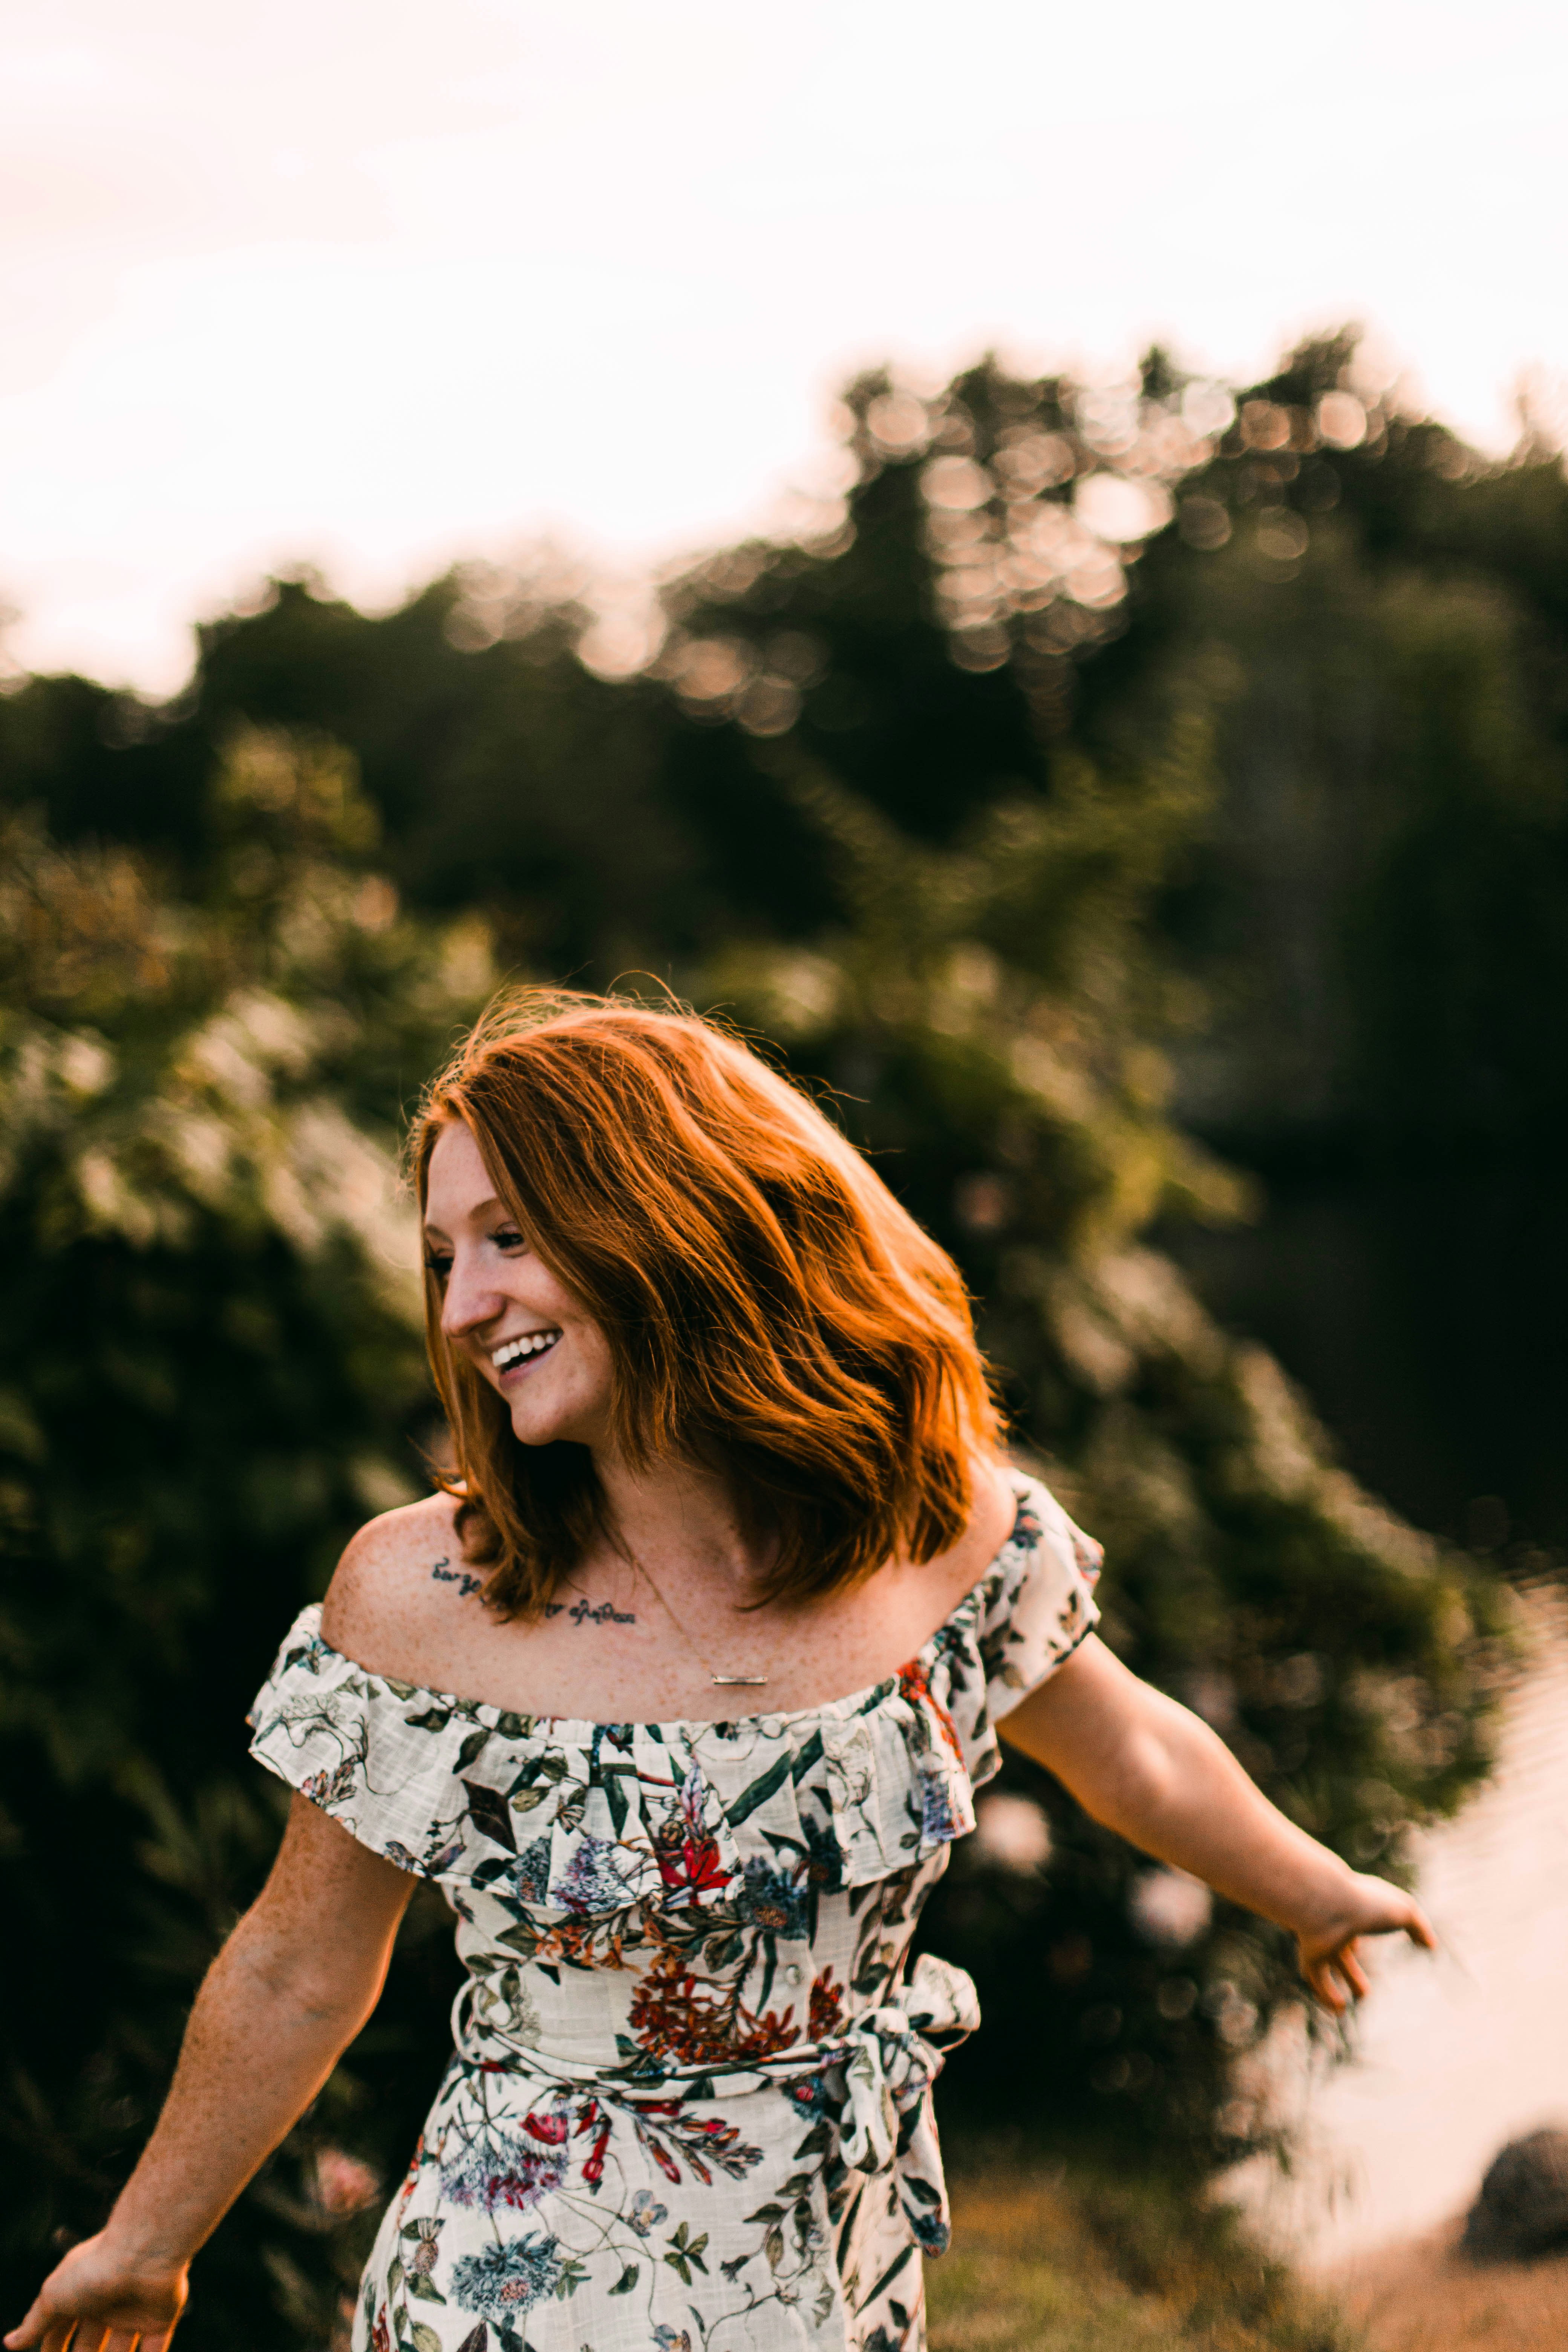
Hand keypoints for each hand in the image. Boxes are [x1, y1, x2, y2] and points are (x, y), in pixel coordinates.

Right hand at [4, 2232, 187, 2351]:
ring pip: (119, 2349)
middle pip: (89, 2342)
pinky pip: (154, 2348)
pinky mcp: (160, 2318)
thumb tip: (9, 2343)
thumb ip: (35, 2322)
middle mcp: (106, 2301)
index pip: (60, 2327)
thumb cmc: (94, 2270)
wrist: (145, 2252)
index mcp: (79, 2291)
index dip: (52, 2347)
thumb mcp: (53, 2297)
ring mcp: (134, 2309)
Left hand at [1296, 1870, 1435, 2012]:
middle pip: (1341, 1949)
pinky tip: (1339, 2010)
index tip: (1374, 1944)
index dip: (1368, 1933)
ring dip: (1336, 1985)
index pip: (1360, 1921)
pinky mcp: (1310, 1953)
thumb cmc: (1369, 1903)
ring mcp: (1321, 1937)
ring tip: (1349, 2005)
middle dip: (1351, 1970)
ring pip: (1326, 1963)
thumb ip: (1420, 1926)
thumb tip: (1430, 1944)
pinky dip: (1326, 1994)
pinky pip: (1315, 1976)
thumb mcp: (1405, 1911)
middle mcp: (1335, 1922)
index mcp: (1355, 1906)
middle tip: (1364, 1991)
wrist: (1330, 1903)